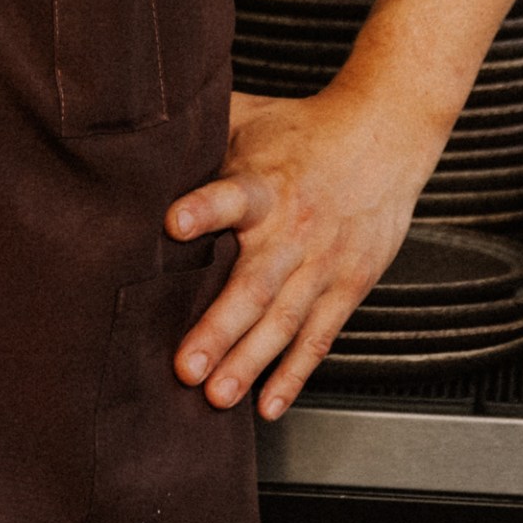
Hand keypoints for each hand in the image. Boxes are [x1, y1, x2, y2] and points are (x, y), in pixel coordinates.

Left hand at [162, 88, 444, 419]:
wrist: (386, 135)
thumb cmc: (303, 130)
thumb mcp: (249, 119)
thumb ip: (198, 136)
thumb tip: (136, 137)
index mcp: (263, 183)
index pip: (230, 194)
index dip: (203, 209)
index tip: (172, 223)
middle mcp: (293, 228)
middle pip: (254, 283)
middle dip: (219, 328)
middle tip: (187, 366)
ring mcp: (324, 262)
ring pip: (284, 321)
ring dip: (251, 362)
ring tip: (218, 396)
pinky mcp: (348, 285)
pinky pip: (319, 337)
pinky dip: (294, 374)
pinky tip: (269, 404)